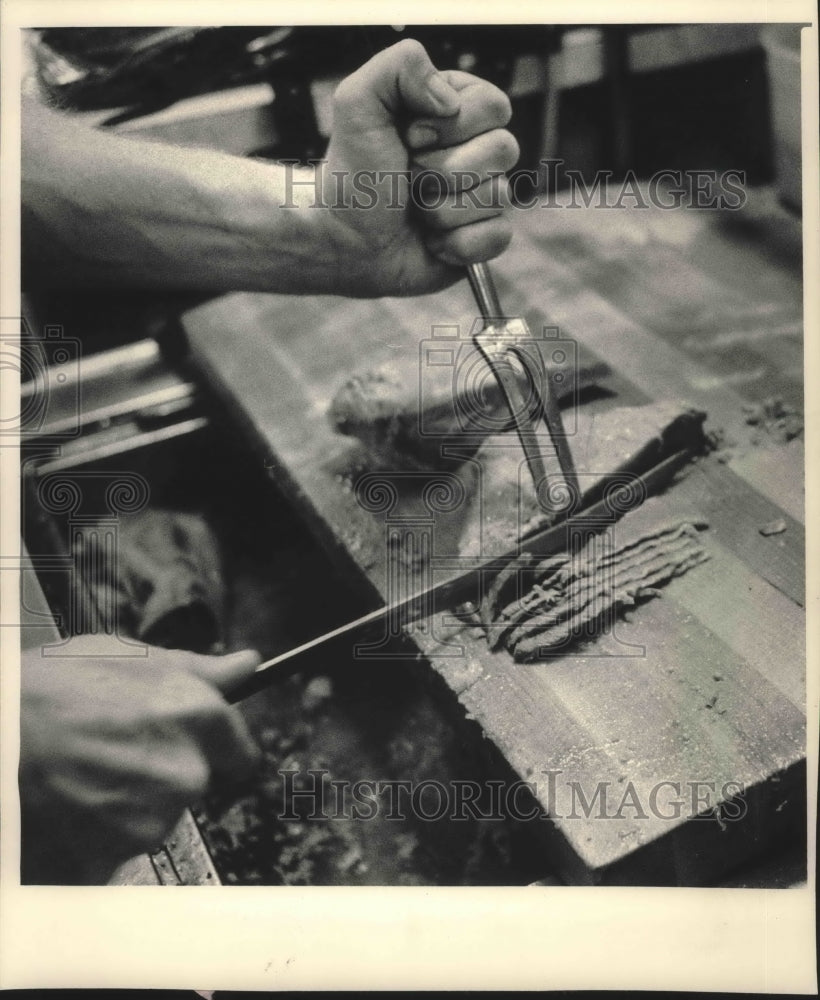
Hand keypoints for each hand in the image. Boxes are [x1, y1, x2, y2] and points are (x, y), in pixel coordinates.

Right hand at [20, 635, 260, 883]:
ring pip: (155, 818)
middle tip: (118, 751)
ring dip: (130, 804)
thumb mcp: (129, 656)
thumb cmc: (50, 689)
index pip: (242, 756)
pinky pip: (116, 850)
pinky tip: (71, 803)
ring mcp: (149, 821)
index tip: (200, 748)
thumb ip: (198, 670)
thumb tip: (247, 666)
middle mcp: (185, 773)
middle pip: (196, 787)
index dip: (219, 751)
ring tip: (85, 771)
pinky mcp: (111, 859)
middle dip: (167, 772)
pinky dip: (96, 836)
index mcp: (199, 718)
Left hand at [321, 39, 519, 295]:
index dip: (454, 125)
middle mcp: (475, 150)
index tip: (410, 138)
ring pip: (498, 196)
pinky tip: (431, 240)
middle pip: (504, 150)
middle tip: (409, 176)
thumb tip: (450, 99)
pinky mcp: (483, 238)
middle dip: (445, 170)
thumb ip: (402, 65)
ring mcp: (482, 196)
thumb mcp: (359, 102)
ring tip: (415, 210)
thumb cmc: (352, 175)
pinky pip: (497, 236)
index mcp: (455, 110)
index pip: (495, 105)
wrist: (344, 241)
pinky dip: (457, 243)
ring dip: (442, 209)